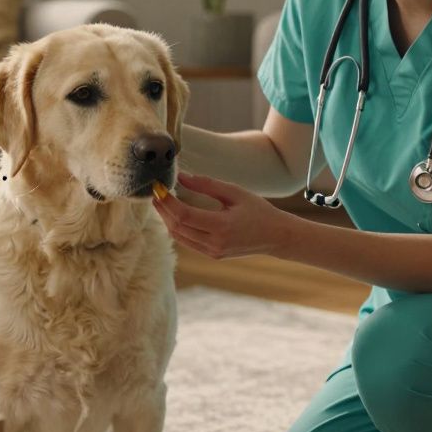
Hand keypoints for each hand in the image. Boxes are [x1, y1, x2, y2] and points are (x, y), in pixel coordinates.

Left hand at [152, 172, 291, 259]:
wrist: (276, 236)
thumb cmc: (258, 210)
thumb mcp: (235, 192)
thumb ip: (206, 184)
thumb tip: (181, 177)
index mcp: (222, 226)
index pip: (184, 215)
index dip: (168, 202)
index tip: (159, 187)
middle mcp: (214, 243)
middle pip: (177, 227)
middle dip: (162, 209)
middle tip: (155, 191)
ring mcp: (212, 252)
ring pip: (178, 236)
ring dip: (166, 219)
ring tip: (160, 201)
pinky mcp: (212, 255)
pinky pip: (187, 241)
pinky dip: (176, 227)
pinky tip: (173, 213)